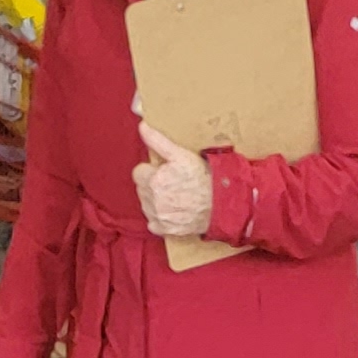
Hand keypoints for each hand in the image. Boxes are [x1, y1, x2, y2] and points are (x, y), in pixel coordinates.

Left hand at [132, 115, 214, 239]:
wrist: (219, 204)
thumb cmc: (201, 178)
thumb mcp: (180, 154)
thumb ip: (157, 141)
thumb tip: (142, 126)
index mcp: (153, 181)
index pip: (138, 173)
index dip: (150, 170)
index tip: (162, 171)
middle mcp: (153, 202)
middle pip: (141, 190)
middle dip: (151, 185)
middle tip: (170, 182)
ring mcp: (159, 218)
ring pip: (146, 206)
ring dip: (154, 201)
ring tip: (173, 196)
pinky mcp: (166, 231)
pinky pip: (153, 224)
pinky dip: (159, 219)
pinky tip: (172, 211)